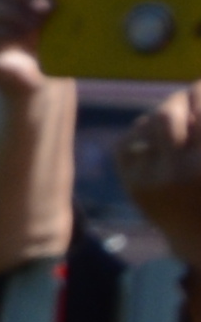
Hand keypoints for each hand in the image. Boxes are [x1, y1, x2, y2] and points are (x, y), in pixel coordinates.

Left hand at [120, 86, 200, 260]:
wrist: (197, 234)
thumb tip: (194, 87)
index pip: (200, 109)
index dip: (200, 90)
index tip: (200, 88)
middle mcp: (177, 170)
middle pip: (166, 111)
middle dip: (180, 99)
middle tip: (190, 101)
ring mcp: (148, 178)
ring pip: (146, 122)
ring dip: (165, 115)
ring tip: (179, 125)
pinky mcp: (130, 181)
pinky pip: (129, 139)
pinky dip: (145, 132)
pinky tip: (159, 140)